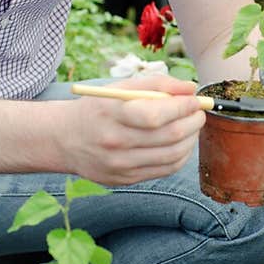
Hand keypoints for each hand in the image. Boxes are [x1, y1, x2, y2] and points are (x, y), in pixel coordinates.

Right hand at [68, 74, 206, 184]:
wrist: (65, 139)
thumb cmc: (98, 108)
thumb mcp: (120, 88)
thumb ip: (157, 84)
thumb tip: (191, 89)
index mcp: (112, 114)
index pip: (156, 115)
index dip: (183, 107)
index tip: (194, 100)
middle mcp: (115, 142)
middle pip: (170, 136)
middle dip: (193, 122)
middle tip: (199, 113)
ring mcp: (121, 164)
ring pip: (173, 156)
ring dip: (191, 140)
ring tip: (192, 126)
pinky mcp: (126, 179)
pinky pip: (165, 170)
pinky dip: (181, 156)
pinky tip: (181, 143)